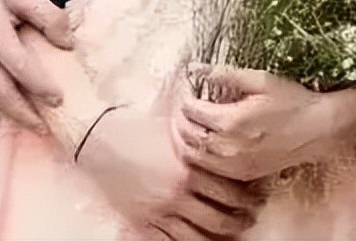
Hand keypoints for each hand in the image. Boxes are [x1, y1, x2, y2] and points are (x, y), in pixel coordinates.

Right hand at [0, 0, 72, 131]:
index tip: (59, 97)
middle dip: (24, 112)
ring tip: (34, 123)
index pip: (19, 66)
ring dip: (11, 113)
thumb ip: (45, 13)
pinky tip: (11, 107)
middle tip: (47, 126)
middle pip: (1, 92)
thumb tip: (67, 42)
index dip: (40, 85)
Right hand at [77, 104, 263, 239]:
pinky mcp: (148, 221)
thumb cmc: (135, 127)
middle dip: (243, 216)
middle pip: (224, 213)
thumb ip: (196, 143)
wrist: (98, 138)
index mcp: (188, 163)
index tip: (257, 188)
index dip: (249, 189)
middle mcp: (179, 190)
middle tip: (252, 213)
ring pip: (205, 233)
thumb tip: (219, 147)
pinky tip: (204, 238)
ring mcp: (163, 209)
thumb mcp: (172, 129)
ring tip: (234, 230)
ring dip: (225, 234)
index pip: (231, 184)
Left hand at [172, 65, 326, 181]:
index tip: (186, 88)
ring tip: (189, 122)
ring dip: (185, 139)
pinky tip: (205, 141)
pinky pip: (209, 169)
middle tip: (183, 105)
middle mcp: (229, 148)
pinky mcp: (243, 174)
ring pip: (194, 157)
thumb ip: (225, 74)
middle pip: (186, 137)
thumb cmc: (291, 101)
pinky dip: (200, 155)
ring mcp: (236, 165)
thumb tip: (196, 68)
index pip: (191, 111)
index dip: (184, 97)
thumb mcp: (259, 80)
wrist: (317, 130)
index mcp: (231, 122)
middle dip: (179, 119)